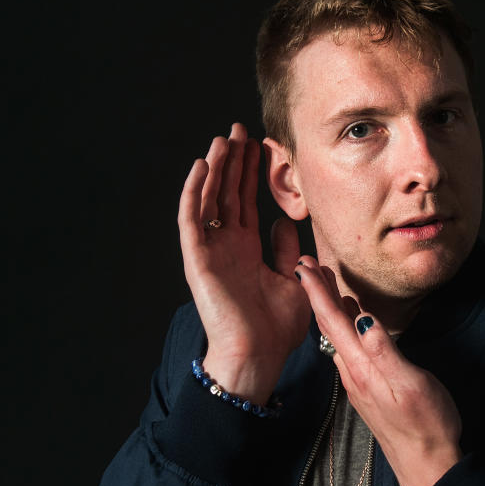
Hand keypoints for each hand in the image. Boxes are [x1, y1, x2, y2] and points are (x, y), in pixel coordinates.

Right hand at [178, 123, 309, 402]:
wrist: (259, 356)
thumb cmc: (276, 328)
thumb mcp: (293, 280)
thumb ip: (287, 250)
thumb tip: (282, 221)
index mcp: (247, 250)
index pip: (246, 201)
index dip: (249, 173)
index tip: (256, 145)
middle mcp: (226, 245)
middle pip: (226, 193)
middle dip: (232, 162)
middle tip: (238, 129)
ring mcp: (210, 251)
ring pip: (208, 199)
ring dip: (214, 168)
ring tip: (223, 139)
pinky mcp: (198, 259)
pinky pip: (192, 219)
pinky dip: (194, 192)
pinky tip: (201, 167)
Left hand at [295, 257, 462, 485]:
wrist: (427, 465)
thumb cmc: (426, 423)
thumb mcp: (408, 383)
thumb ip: (383, 350)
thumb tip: (361, 316)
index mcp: (361, 366)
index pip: (332, 320)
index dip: (316, 291)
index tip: (301, 265)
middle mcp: (354, 372)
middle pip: (328, 325)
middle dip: (316, 294)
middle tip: (306, 264)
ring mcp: (360, 382)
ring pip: (337, 337)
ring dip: (329, 308)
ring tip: (325, 284)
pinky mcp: (369, 388)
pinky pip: (348, 348)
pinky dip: (343, 325)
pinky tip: (351, 320)